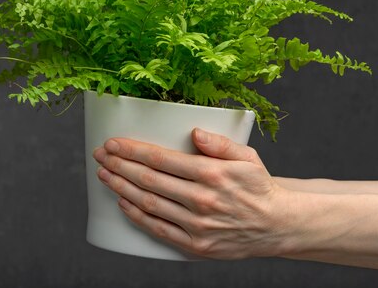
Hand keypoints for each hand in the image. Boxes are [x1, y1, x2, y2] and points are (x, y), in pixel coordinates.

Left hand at [92, 128, 296, 258]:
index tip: (113, 143)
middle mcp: (202, 200)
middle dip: (119, 165)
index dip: (132, 150)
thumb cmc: (258, 186)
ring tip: (104, 175)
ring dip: (121, 188)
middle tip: (100, 155)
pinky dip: (136, 216)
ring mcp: (197, 226)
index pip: (161, 159)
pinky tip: (122, 203)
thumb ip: (220, 143)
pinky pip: (158, 229)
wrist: (276, 225)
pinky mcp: (195, 246)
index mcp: (212, 174)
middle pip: (149, 180)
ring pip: (148, 203)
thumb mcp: (247, 157)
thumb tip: (193, 132)